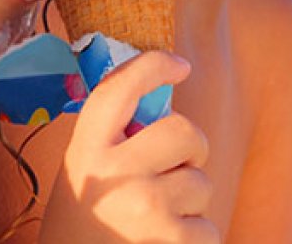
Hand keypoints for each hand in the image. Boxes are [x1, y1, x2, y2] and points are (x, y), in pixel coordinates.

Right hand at [38, 51, 217, 243]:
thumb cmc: (83, 228)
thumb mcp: (83, 177)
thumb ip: (115, 142)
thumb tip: (168, 102)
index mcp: (86, 150)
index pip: (118, 88)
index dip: (153, 66)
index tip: (179, 65)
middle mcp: (112, 171)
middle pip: (185, 131)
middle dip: (192, 152)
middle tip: (173, 173)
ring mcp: (142, 204)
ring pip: (202, 183)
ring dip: (190, 204)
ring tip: (156, 222)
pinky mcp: (169, 237)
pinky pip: (207, 227)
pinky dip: (194, 241)